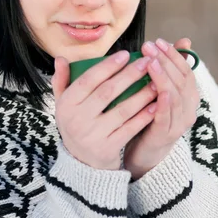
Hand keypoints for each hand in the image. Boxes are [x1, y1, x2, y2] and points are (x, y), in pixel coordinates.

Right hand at [51, 50, 159, 170]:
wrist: (81, 163)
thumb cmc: (75, 124)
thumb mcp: (63, 104)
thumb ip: (61, 81)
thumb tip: (61, 58)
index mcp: (66, 104)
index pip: (87, 80)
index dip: (107, 66)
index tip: (126, 55)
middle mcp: (77, 120)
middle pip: (107, 92)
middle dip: (129, 75)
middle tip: (147, 62)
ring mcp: (92, 135)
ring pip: (122, 110)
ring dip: (141, 95)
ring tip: (156, 83)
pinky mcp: (107, 149)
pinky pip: (129, 129)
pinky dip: (143, 116)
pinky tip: (155, 105)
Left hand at [123, 38, 199, 180]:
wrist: (145, 153)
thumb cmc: (151, 117)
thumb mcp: (160, 90)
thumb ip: (169, 69)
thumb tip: (184, 40)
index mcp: (189, 97)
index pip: (186, 71)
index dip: (174, 55)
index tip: (159, 41)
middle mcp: (188, 109)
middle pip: (181, 81)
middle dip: (166, 61)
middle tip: (149, 46)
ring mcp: (179, 123)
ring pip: (176, 97)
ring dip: (164, 78)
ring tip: (151, 62)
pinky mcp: (165, 135)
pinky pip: (167, 117)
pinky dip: (164, 103)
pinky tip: (159, 91)